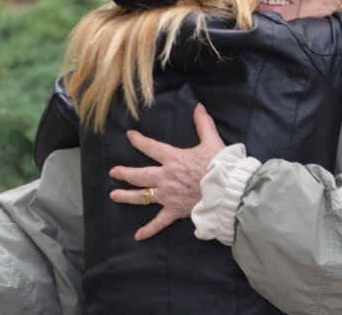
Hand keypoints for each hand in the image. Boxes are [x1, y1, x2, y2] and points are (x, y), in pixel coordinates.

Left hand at [109, 104, 225, 240]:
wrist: (228, 188)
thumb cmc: (220, 164)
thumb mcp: (212, 140)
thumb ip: (203, 123)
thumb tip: (198, 106)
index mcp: (173, 158)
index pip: (151, 147)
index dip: (139, 141)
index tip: (130, 137)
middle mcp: (166, 177)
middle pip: (140, 174)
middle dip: (125, 173)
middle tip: (114, 172)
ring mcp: (169, 195)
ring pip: (143, 196)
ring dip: (127, 196)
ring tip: (115, 195)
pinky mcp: (175, 210)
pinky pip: (160, 222)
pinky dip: (149, 229)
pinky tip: (138, 236)